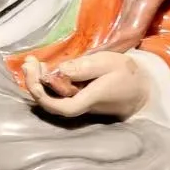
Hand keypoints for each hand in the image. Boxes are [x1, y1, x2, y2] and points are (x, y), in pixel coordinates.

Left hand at [22, 51, 151, 120]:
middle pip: (52, 104)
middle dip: (34, 84)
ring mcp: (78, 105)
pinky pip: (57, 95)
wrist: (140, 90)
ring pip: (52, 99)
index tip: (35, 77)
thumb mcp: (110, 63)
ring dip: (38, 82)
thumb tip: (61, 70)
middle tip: (29, 62)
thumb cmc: (126, 75)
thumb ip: (86, 67)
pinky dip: (46, 82)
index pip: (64, 107)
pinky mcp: (77, 100)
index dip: (44, 97)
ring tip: (32, 62)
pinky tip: (42, 68)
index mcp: (91, 98)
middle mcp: (82, 106)